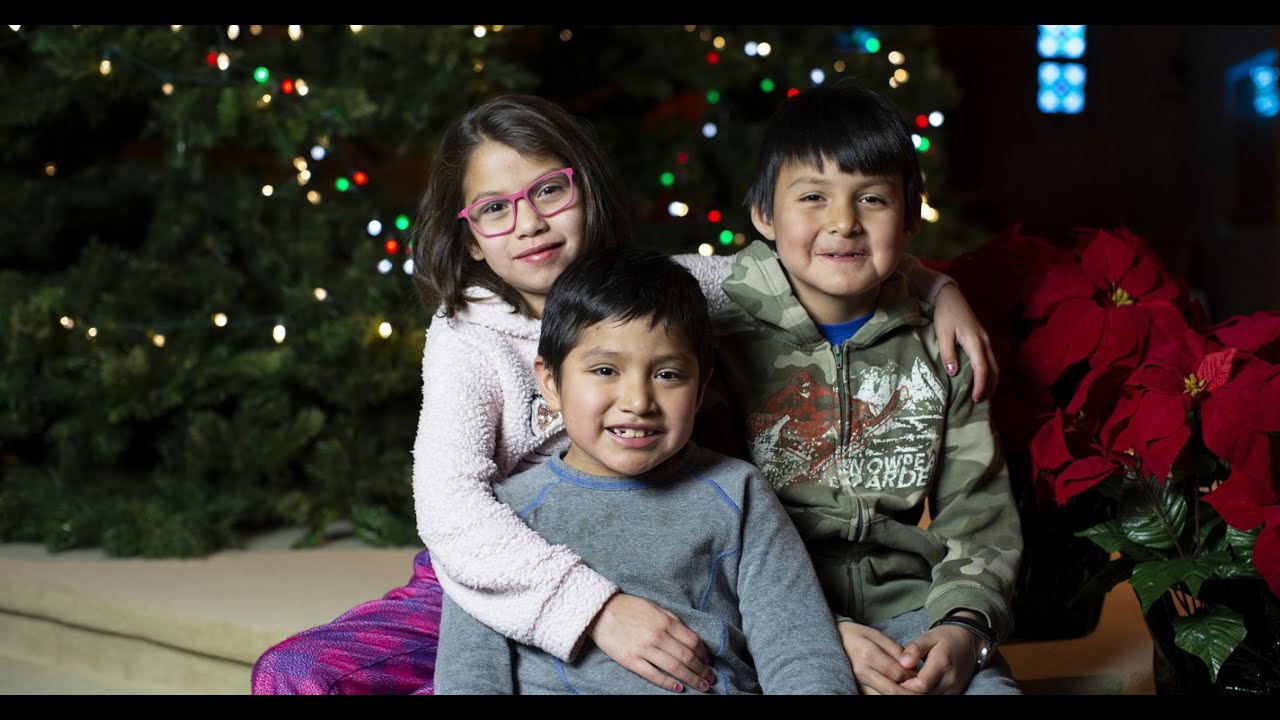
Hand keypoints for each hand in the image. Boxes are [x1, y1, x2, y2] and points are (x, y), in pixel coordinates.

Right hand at [585, 593, 715, 692]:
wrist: (600, 611)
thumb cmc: (629, 608)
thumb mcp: (655, 607)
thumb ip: (673, 621)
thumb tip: (691, 637)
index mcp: (665, 622)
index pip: (693, 641)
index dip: (704, 654)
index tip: (709, 661)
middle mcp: (658, 636)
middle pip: (687, 657)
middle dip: (702, 670)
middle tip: (710, 679)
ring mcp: (644, 650)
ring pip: (675, 668)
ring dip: (691, 679)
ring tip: (702, 686)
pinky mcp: (631, 661)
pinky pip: (654, 675)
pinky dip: (668, 683)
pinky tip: (678, 688)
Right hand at [836, 621, 921, 694]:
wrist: (832, 640)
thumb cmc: (856, 636)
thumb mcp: (876, 635)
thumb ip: (895, 650)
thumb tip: (912, 666)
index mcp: (869, 655)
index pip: (897, 673)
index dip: (912, 677)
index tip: (919, 675)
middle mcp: (862, 672)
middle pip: (891, 691)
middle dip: (909, 693)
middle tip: (920, 691)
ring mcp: (856, 683)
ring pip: (883, 698)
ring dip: (898, 696)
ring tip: (907, 691)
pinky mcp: (855, 689)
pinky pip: (873, 698)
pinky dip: (886, 697)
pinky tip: (894, 691)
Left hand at [896, 624, 979, 694]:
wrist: (969, 641)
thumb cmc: (946, 637)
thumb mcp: (928, 637)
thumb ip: (915, 649)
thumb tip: (903, 663)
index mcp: (942, 663)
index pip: (921, 685)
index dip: (905, 685)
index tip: (895, 678)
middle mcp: (950, 679)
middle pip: (924, 695)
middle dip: (908, 691)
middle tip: (897, 682)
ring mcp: (954, 688)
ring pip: (930, 699)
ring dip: (916, 694)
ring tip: (906, 683)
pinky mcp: (955, 692)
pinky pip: (937, 698)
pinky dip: (925, 695)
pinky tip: (916, 687)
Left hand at [931, 283, 999, 401]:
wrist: (950, 296)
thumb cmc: (945, 314)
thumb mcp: (943, 333)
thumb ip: (948, 353)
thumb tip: (953, 372)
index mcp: (975, 342)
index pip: (982, 369)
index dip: (980, 386)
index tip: (975, 399)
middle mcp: (985, 342)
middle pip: (994, 369)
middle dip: (991, 387)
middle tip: (981, 401)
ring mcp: (985, 340)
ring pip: (994, 364)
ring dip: (992, 380)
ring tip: (984, 394)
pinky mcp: (982, 338)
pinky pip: (990, 359)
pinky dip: (989, 371)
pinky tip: (982, 377)